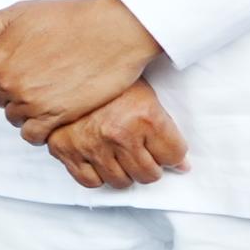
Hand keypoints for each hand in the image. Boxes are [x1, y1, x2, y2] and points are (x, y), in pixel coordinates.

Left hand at [0, 0, 158, 140]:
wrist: (110, 29)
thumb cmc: (68, 17)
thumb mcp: (17, 11)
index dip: (5, 71)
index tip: (23, 68)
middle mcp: (9, 82)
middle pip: (0, 97)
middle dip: (14, 90)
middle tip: (38, 81)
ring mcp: (31, 101)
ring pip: (14, 117)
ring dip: (26, 111)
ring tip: (46, 98)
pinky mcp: (55, 116)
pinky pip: (33, 136)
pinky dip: (37, 131)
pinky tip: (49, 120)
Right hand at [45, 82, 187, 189]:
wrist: (67, 67)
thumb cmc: (110, 81)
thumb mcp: (145, 96)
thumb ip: (165, 130)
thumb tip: (182, 165)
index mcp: (145, 116)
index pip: (174, 155)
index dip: (172, 153)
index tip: (165, 149)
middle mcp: (119, 134)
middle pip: (149, 174)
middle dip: (150, 166)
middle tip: (142, 153)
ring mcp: (92, 144)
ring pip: (121, 182)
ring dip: (124, 172)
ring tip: (121, 155)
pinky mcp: (67, 150)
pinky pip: (91, 181)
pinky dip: (98, 175)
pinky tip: (100, 160)